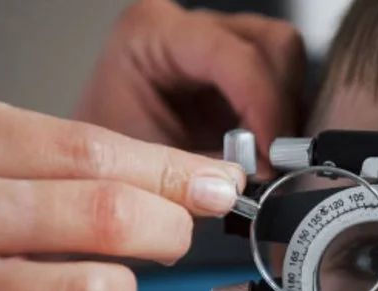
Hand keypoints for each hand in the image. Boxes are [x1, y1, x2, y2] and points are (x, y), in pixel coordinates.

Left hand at [73, 0, 306, 174]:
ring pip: (285, 60)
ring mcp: (215, 45)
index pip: (234, 55)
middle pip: (272, 45)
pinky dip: (281, 119)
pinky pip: (280, 84)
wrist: (92, 168)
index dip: (265, 105)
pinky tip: (264, 150)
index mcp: (153, 33)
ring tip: (266, 157)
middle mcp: (188, 29)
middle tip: (274, 157)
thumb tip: (262, 172)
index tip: (274, 153)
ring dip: (286, 113)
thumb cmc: (101, 160)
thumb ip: (205, 168)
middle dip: (281, 106)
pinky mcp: (234, 72)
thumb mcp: (148, 166)